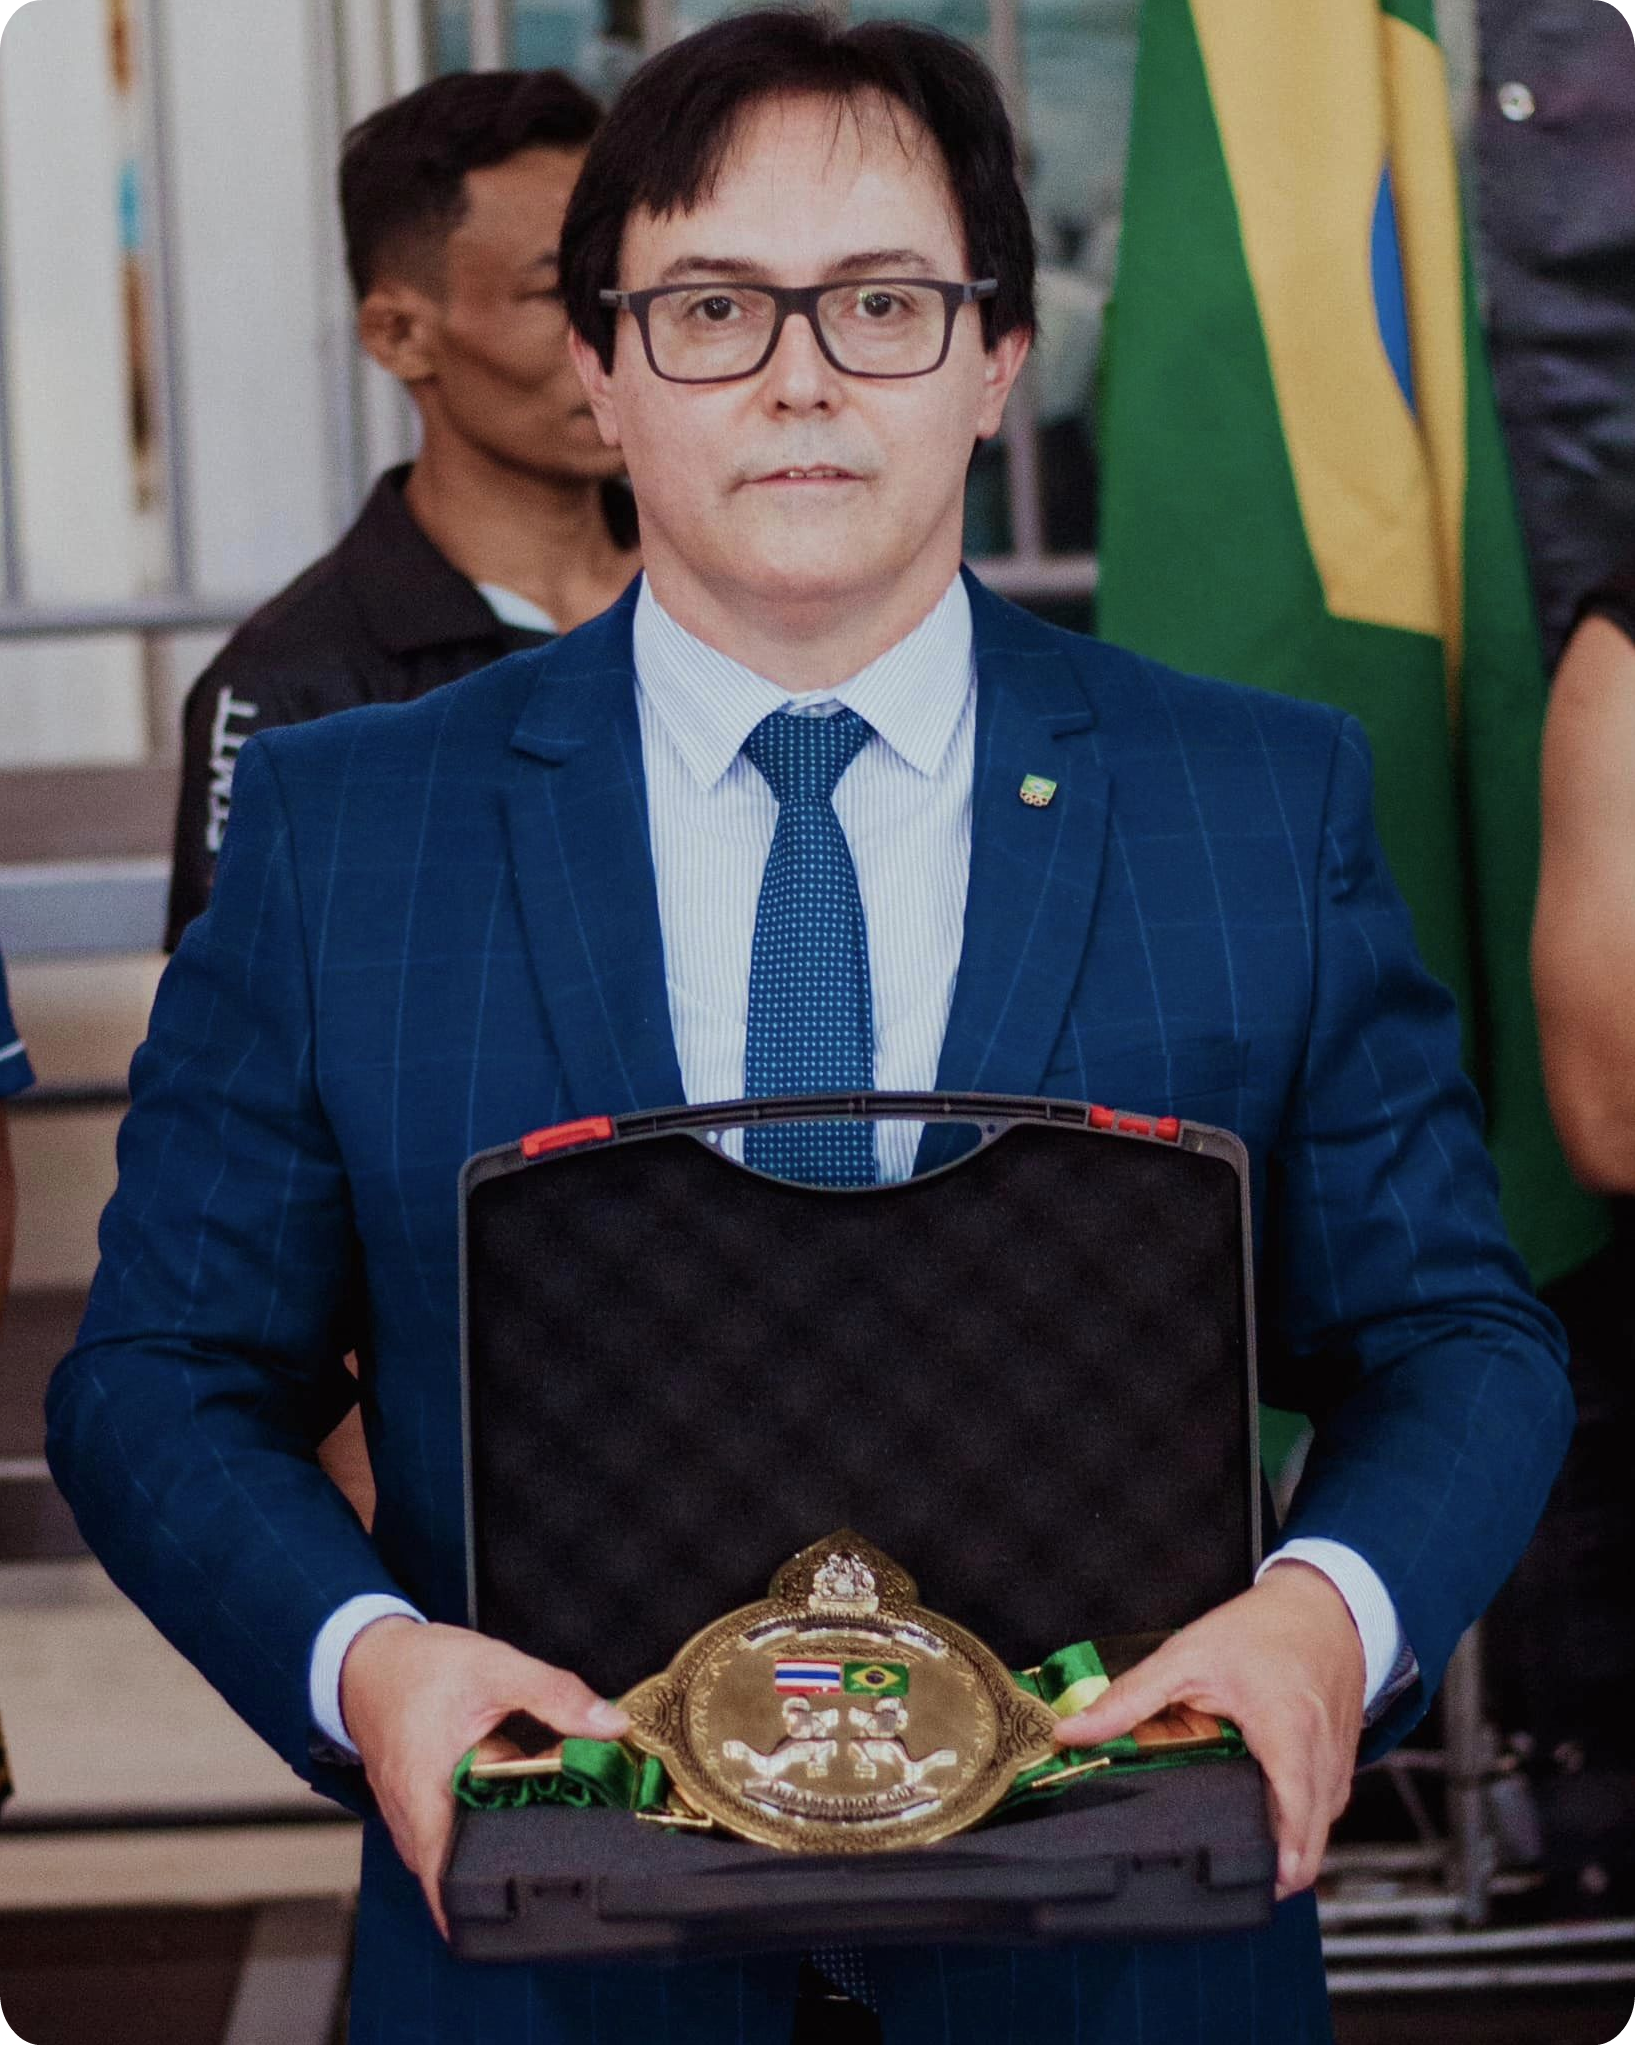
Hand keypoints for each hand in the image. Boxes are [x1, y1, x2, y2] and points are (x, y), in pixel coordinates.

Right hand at [339, 1616, 628, 1936]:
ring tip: (542, 1816)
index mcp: (423, 1800)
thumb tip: (612, 1727)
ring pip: (461, 1852)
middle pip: (465, 1870)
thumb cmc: (421, 1668)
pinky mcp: (417, 1811)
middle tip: (564, 1848)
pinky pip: (452, 1832)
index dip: (494, 1901)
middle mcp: (410, 1825)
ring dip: (498, 1838)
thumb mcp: (497, 1670)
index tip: (537, 1904)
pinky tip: (510, 1797)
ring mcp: (410, 1822)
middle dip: (514, 1864)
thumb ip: (556, 1696)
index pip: (450, 1882)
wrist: (369, 1660)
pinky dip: (481, 1821)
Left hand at [1051, 1562, 1364, 1898]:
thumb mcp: (1186, 1657)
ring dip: (1297, 1843)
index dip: (1280, 1860)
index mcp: (1286, 1730)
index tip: (1257, 1886)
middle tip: (1244, 1882)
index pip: (1293, 1816)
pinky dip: (1309, 1817)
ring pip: (1326, 1820)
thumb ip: (1131, 1699)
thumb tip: (1075, 1733)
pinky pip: (1331, 1799)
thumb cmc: (1259, 1627)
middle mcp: (1322, 1751)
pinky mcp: (1344, 1753)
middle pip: (1314, 1832)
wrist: (1320, 1602)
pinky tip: (1279, 1822)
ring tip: (1257, 1860)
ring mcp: (1340, 1755)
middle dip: (1285, 1866)